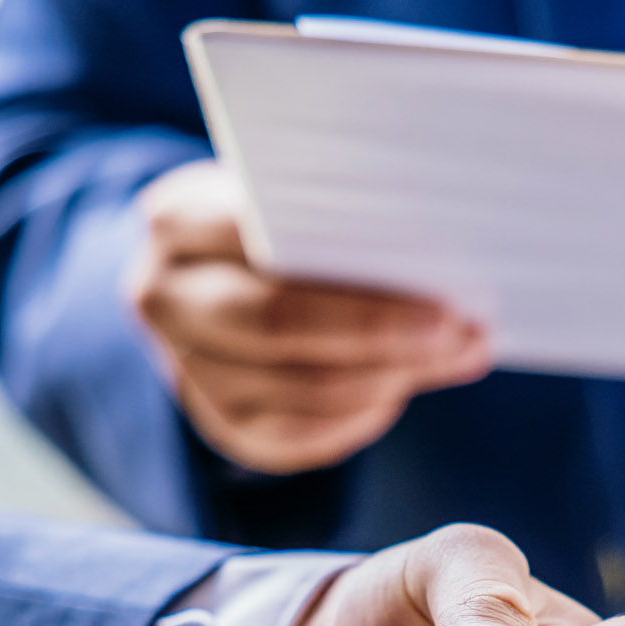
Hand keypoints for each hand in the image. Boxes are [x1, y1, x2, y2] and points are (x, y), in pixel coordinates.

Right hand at [126, 160, 492, 474]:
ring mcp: (188, 370)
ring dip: (389, 377)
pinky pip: (303, 434)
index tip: (440, 291)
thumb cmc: (269, 221)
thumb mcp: (281, 191)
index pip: (264, 247)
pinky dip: (363, 413)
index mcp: (178, 220)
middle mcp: (165, 298)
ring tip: (457, 355)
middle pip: (277, 325)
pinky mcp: (222, 423)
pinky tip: (405, 385)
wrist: (204, 279)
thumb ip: (333, 208)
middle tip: (459, 333)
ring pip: (300, 390)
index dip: (350, 275)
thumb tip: (441, 247)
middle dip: (379, 334)